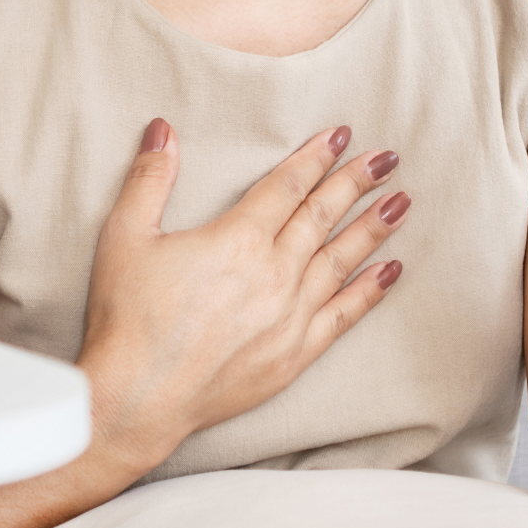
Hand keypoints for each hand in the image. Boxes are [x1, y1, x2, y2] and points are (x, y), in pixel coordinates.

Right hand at [76, 120, 407, 468]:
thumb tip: (162, 128)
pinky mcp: (293, 356)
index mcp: (237, 240)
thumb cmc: (127, 319)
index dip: (316, 157)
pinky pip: (342, 316)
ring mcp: (288, 317)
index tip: (343, 135)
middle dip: (356, 183)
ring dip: (373, 229)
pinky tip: (391, 270)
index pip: (287, 186)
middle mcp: (273, 274)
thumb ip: (149, 178)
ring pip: (340, 261)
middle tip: (388, 159)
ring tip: (401, 202)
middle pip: (322, 216)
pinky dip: (369, 291)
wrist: (137, 399)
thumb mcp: (125, 237)